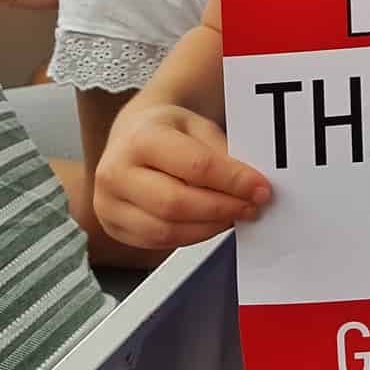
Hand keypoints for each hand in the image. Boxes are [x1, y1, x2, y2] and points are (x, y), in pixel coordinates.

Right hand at [94, 102, 270, 249]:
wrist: (131, 134)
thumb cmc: (168, 130)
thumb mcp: (198, 126)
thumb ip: (222, 154)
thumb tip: (252, 186)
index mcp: (140, 138)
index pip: (195, 166)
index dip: (233, 181)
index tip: (262, 188)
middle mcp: (115, 172)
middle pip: (177, 204)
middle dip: (223, 209)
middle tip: (253, 206)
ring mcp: (108, 204)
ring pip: (166, 230)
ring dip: (210, 227)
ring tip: (235, 215)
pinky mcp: (112, 227)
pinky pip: (157, 242)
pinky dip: (191, 236)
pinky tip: (211, 224)